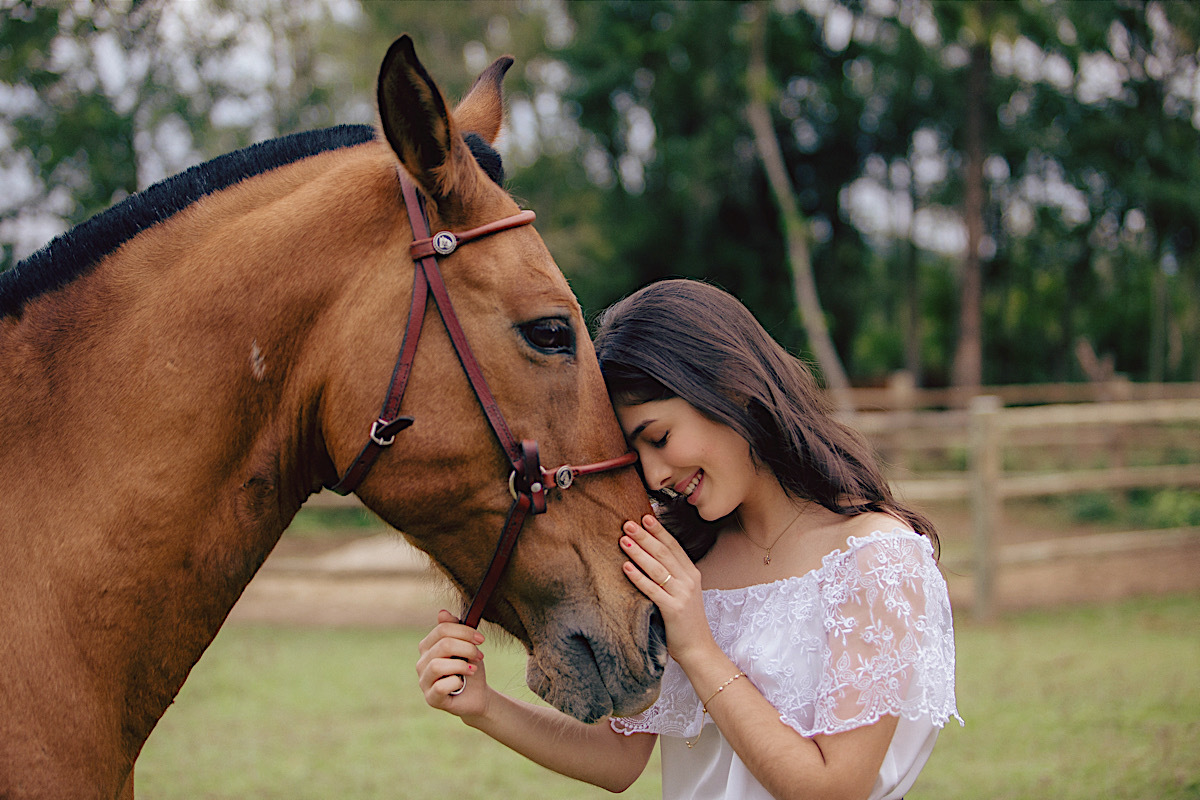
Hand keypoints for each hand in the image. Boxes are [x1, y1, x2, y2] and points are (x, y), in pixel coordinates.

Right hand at [416, 609, 488, 718]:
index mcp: (428, 646)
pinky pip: (439, 687)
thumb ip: (455, 629)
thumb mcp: (466, 646)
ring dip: (461, 666)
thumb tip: (442, 612)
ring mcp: (424, 681)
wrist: (477, 694)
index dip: (464, 631)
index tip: (480, 639)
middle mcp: (422, 662)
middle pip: (443, 645)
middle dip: (467, 648)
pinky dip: (455, 683)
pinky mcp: (430, 698)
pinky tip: (461, 684)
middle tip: (480, 655)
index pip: (442, 629)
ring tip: (473, 669)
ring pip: (437, 665)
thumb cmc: (469, 668)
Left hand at [620, 514, 715, 666]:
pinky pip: (652, 590)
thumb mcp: (684, 593)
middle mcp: (689, 580)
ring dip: (639, 552)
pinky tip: (626, 567)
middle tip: (628, 523)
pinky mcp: (674, 609)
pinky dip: (638, 577)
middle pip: (664, 553)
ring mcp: (682, 594)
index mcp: (692, 574)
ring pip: (657, 568)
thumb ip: (672, 576)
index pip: (674, 546)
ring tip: (623, 540)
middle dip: (645, 536)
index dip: (659, 531)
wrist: (699, 649)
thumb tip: (651, 558)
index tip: (645, 516)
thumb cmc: (686, 622)